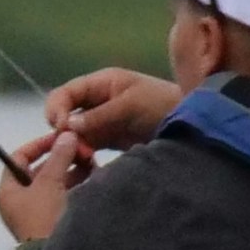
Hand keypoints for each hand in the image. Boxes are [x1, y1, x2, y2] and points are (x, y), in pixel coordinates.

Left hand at [0, 132, 82, 245]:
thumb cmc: (44, 217)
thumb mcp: (50, 182)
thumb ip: (59, 157)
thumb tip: (67, 135)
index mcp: (9, 189)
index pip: (19, 157)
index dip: (38, 144)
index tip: (59, 138)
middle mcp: (20, 199)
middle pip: (41, 169)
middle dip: (63, 157)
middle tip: (83, 150)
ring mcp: (37, 211)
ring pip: (56, 182)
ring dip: (73, 170)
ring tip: (92, 162)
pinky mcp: (53, 220)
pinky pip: (64, 196)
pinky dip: (77, 186)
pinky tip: (93, 177)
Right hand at [40, 64, 176, 160]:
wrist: (192, 124)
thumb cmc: (162, 104)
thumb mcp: (131, 105)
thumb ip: (100, 115)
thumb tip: (68, 125)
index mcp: (101, 84)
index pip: (66, 94)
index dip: (57, 109)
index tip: (60, 127)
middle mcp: (97, 102)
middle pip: (65, 115)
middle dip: (61, 131)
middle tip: (65, 147)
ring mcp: (102, 122)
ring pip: (74, 134)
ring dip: (70, 146)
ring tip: (73, 159)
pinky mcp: (109, 141)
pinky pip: (87, 147)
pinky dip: (81, 156)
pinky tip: (82, 165)